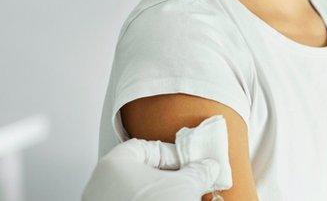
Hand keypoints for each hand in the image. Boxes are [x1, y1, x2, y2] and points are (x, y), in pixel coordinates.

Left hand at [82, 138, 220, 200]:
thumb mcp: (185, 185)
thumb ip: (198, 171)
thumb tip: (207, 168)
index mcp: (114, 164)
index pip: (149, 147)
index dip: (174, 154)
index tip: (190, 164)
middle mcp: (101, 184)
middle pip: (142, 170)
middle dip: (168, 176)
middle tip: (187, 182)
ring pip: (136, 191)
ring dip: (158, 193)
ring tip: (177, 198)